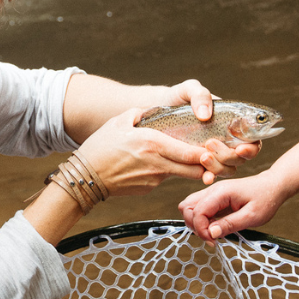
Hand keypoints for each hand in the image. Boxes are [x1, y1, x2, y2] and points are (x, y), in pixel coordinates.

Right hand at [75, 108, 210, 197]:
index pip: (190, 153)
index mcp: (153, 144)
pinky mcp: (148, 188)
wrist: (85, 177)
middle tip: (213, 157)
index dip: (207, 154)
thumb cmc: (100, 147)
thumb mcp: (120, 121)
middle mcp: (158, 164)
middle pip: (194, 170)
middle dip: (206, 165)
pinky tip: (157, 164)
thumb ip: (141, 112)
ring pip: (180, 174)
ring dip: (187, 167)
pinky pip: (164, 178)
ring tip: (189, 158)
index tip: (214, 148)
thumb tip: (153, 109)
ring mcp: (154, 179)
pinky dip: (167, 171)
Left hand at [158, 79, 258, 181]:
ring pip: (229, 169)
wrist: (158, 110)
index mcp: (233, 123)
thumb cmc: (178, 98)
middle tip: (210, 143)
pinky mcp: (201, 162)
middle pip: (241, 158)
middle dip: (229, 155)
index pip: (253, 140)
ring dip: (219, 166)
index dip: (252, 148)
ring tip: (202, 156)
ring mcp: (215, 153)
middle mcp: (228, 140)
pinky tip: (204, 177)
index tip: (240, 148)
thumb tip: (205, 115)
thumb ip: (200, 95)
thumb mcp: (189, 90)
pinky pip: (211, 175)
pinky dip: (210, 177)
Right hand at [178, 171, 289, 241]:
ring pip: (189, 207)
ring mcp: (212, 193)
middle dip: (194, 226)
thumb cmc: (265, 199)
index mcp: (221, 192)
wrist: (273, 186)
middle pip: (186, 207)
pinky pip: (198, 208)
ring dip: (195, 223)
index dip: (201, 229)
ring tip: (212, 233)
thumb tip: (211, 234)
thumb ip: (230, 224)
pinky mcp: (214, 197)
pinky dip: (201, 220)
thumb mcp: (252, 216)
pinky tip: (215, 227)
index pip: (197, 212)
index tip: (214, 241)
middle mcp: (212, 190)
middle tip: (212, 238)